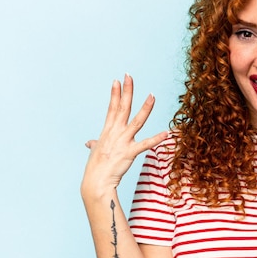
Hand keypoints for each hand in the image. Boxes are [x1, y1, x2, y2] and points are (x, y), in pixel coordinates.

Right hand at [81, 74, 167, 199]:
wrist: (96, 181)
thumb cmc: (95, 167)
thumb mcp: (95, 151)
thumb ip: (95, 144)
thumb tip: (90, 143)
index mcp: (108, 130)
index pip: (112, 108)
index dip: (116, 94)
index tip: (118, 80)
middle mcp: (115, 132)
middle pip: (123, 108)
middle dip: (127, 91)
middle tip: (129, 76)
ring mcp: (123, 141)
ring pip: (137, 121)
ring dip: (145, 108)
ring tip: (152, 95)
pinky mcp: (130, 152)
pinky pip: (146, 144)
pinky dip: (157, 139)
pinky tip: (166, 133)